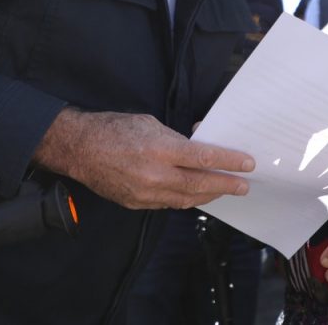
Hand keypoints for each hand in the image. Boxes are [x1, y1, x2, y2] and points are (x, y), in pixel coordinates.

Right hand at [35, 109, 253, 209]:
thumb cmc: (115, 129)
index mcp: (159, 149)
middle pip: (199, 185)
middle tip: (244, 186)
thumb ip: (177, 137)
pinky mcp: (136, 204)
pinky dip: (186, 199)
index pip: (203, 158)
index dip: (228, 162)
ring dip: (208, 195)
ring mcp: (145, 193)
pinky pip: (168, 204)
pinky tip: (197, 195)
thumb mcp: (150, 123)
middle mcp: (154, 175)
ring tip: (224, 190)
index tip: (247, 164)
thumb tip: (200, 141)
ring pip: (186, 199)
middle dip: (225, 185)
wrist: (80, 149)